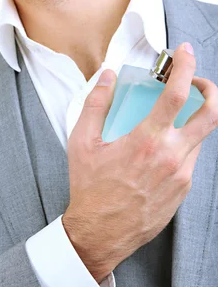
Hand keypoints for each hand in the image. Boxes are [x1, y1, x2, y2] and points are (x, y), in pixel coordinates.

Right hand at [62, 42, 217, 282]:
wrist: (99, 233)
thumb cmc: (90, 191)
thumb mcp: (82, 144)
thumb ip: (96, 105)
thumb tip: (106, 77)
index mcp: (147, 141)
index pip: (178, 94)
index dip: (186, 67)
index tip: (185, 53)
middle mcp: (171, 157)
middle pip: (211, 114)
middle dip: (210, 91)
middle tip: (197, 84)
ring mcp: (181, 176)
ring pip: (200, 139)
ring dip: (191, 122)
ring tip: (169, 122)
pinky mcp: (182, 191)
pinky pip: (190, 161)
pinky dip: (181, 147)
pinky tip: (160, 152)